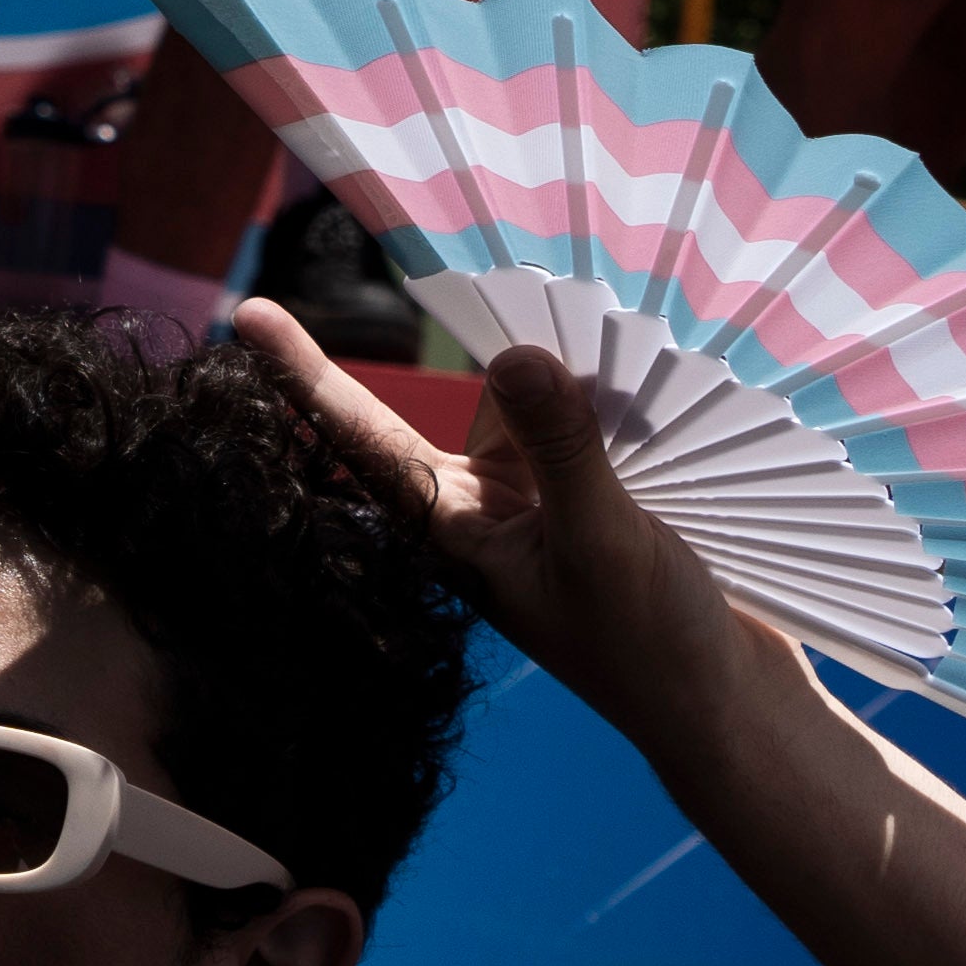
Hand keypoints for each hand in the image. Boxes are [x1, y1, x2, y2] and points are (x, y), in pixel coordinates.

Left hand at [239, 314, 779, 752]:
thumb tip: (516, 357)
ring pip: (525, 400)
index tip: (245, 310)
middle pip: (451, 402)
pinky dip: (602, 391)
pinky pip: (579, 421)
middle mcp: (480, 510)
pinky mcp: (594, 500)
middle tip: (501, 257)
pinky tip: (646, 366)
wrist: (719, 707)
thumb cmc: (651, 646)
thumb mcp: (603, 541)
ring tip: (609, 318)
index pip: (362, 438)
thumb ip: (561, 449)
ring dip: (557, 361)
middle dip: (468, 337)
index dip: (302, 374)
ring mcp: (537, 503)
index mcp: (453, 530)